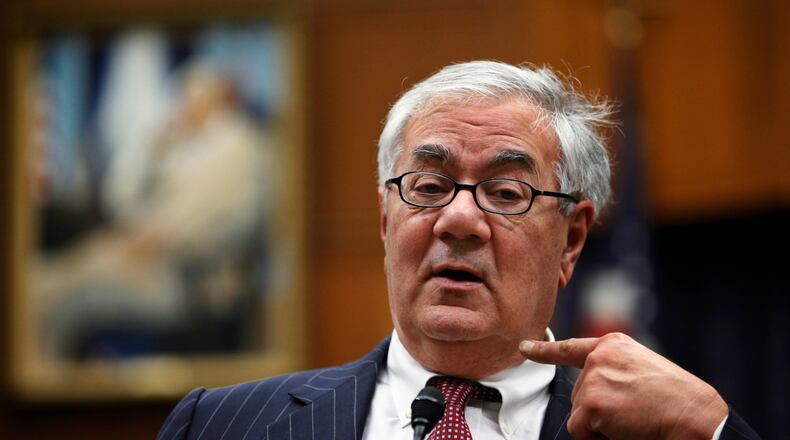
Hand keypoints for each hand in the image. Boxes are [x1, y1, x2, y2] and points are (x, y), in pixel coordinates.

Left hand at [519, 333, 727, 439]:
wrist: (694, 414)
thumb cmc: (676, 398)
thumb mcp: (642, 369)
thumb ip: (614, 370)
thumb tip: (589, 390)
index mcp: (613, 344)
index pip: (571, 348)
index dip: (544, 350)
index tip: (523, 348)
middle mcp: (599, 357)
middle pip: (579, 393)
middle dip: (599, 409)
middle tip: (634, 411)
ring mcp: (594, 378)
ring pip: (579, 413)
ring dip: (601, 424)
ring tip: (633, 418)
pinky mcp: (592, 403)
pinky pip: (581, 430)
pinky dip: (597, 438)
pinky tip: (623, 429)